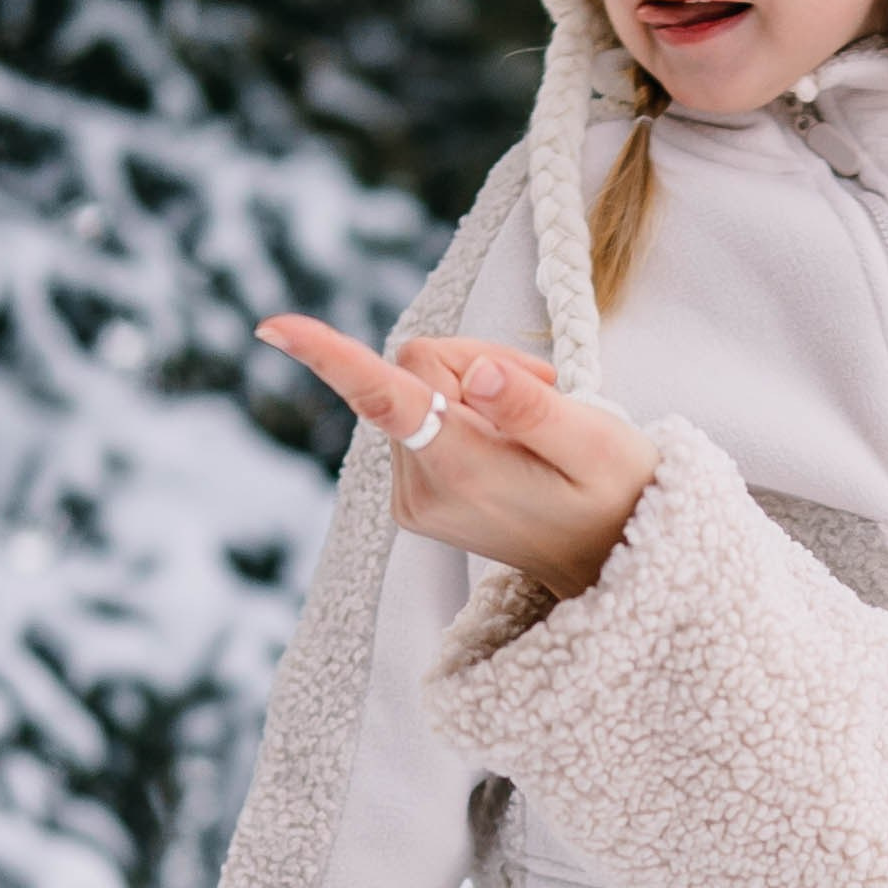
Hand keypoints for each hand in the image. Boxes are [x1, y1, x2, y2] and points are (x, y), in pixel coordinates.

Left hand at [256, 320, 657, 596]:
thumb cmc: (615, 495)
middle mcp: (422, 490)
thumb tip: (481, 374)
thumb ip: (535, 408)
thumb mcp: (596, 444)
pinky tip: (505, 442)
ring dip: (472, 388)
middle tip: (536, 391)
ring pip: (412, 387)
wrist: (610, 561)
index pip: (386, 398)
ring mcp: (411, 500)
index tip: (272, 326)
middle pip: (413, 368)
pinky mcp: (412, 500)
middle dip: (474, 361)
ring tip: (528, 427)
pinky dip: (462, 412)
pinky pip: (414, 415)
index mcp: (464, 471)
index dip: (331, 355)